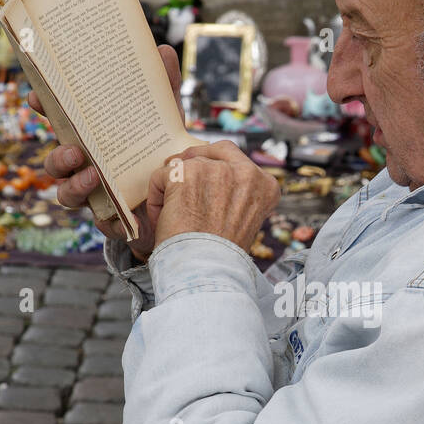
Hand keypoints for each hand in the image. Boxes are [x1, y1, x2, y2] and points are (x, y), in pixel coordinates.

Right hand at [39, 44, 184, 262]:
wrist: (183, 201)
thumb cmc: (163, 153)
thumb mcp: (167, 119)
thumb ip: (164, 87)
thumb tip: (163, 51)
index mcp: (94, 138)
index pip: (61, 123)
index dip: (44, 109)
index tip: (36, 96)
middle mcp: (87, 166)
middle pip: (57, 160)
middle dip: (58, 154)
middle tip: (75, 148)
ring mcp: (95, 194)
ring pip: (66, 191)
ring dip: (74, 183)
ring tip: (93, 172)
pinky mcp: (110, 218)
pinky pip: (99, 220)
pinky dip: (107, 217)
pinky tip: (118, 210)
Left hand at [145, 140, 279, 252]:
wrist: (207, 271)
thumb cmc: (222, 256)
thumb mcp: (243, 220)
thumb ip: (235, 196)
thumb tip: (209, 182)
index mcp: (266, 185)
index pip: (237, 160)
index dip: (216, 165)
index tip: (203, 175)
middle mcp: (246, 173)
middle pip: (211, 152)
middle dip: (192, 161)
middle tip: (176, 174)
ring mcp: (216, 170)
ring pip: (185, 165)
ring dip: (173, 187)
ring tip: (171, 216)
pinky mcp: (187, 174)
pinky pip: (162, 175)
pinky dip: (157, 196)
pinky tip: (163, 218)